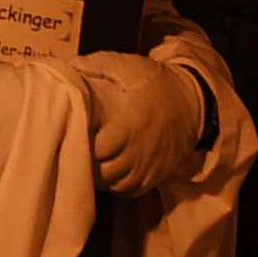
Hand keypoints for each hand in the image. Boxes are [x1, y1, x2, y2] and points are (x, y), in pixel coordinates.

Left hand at [73, 53, 202, 196]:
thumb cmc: (154, 82)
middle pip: (102, 171)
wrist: (192, 101)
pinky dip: (115, 184)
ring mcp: (147, 167)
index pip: (95, 149)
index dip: (79, 142)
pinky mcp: (154, 176)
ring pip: (114, 184)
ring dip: (98, 175)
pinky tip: (106, 170)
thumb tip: (65, 66)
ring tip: (88, 159)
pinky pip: (129, 190)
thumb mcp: (126, 66)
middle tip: (75, 147)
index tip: (72, 131)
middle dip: (86, 162)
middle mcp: (138, 152)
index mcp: (128, 126)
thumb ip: (95, 66)